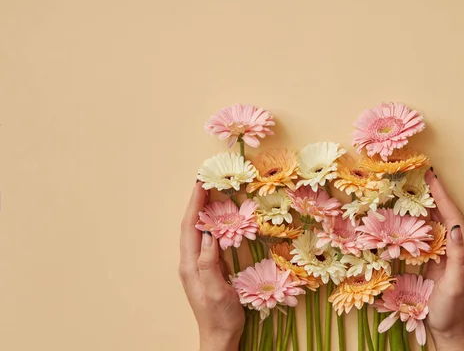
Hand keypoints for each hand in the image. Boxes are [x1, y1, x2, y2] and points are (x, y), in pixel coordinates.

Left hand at [179, 182, 244, 350]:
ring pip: (198, 232)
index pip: (190, 227)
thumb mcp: (216, 290)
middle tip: (206, 181)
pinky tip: (220, 219)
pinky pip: (208, 240)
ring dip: (203, 211)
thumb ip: (210, 263)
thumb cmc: (220, 316)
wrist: (219, 336)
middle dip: (197, 202)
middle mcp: (191, 262)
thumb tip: (209, 235)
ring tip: (211, 193)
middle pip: (191, 226)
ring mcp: (198, 265)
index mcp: (190, 265)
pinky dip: (212, 225)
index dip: (194, 204)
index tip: (200, 184)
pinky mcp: (208, 268)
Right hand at [424, 170, 463, 350]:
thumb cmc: (452, 310)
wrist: (449, 331)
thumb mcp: (456, 284)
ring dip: (428, 206)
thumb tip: (456, 228)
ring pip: (439, 223)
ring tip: (416, 188)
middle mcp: (461, 250)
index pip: (454, 218)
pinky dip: (422, 221)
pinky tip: (413, 214)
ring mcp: (450, 255)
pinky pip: (431, 235)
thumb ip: (458, 256)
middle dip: (435, 195)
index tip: (432, 177)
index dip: (442, 197)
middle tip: (421, 176)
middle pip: (448, 216)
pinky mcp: (440, 261)